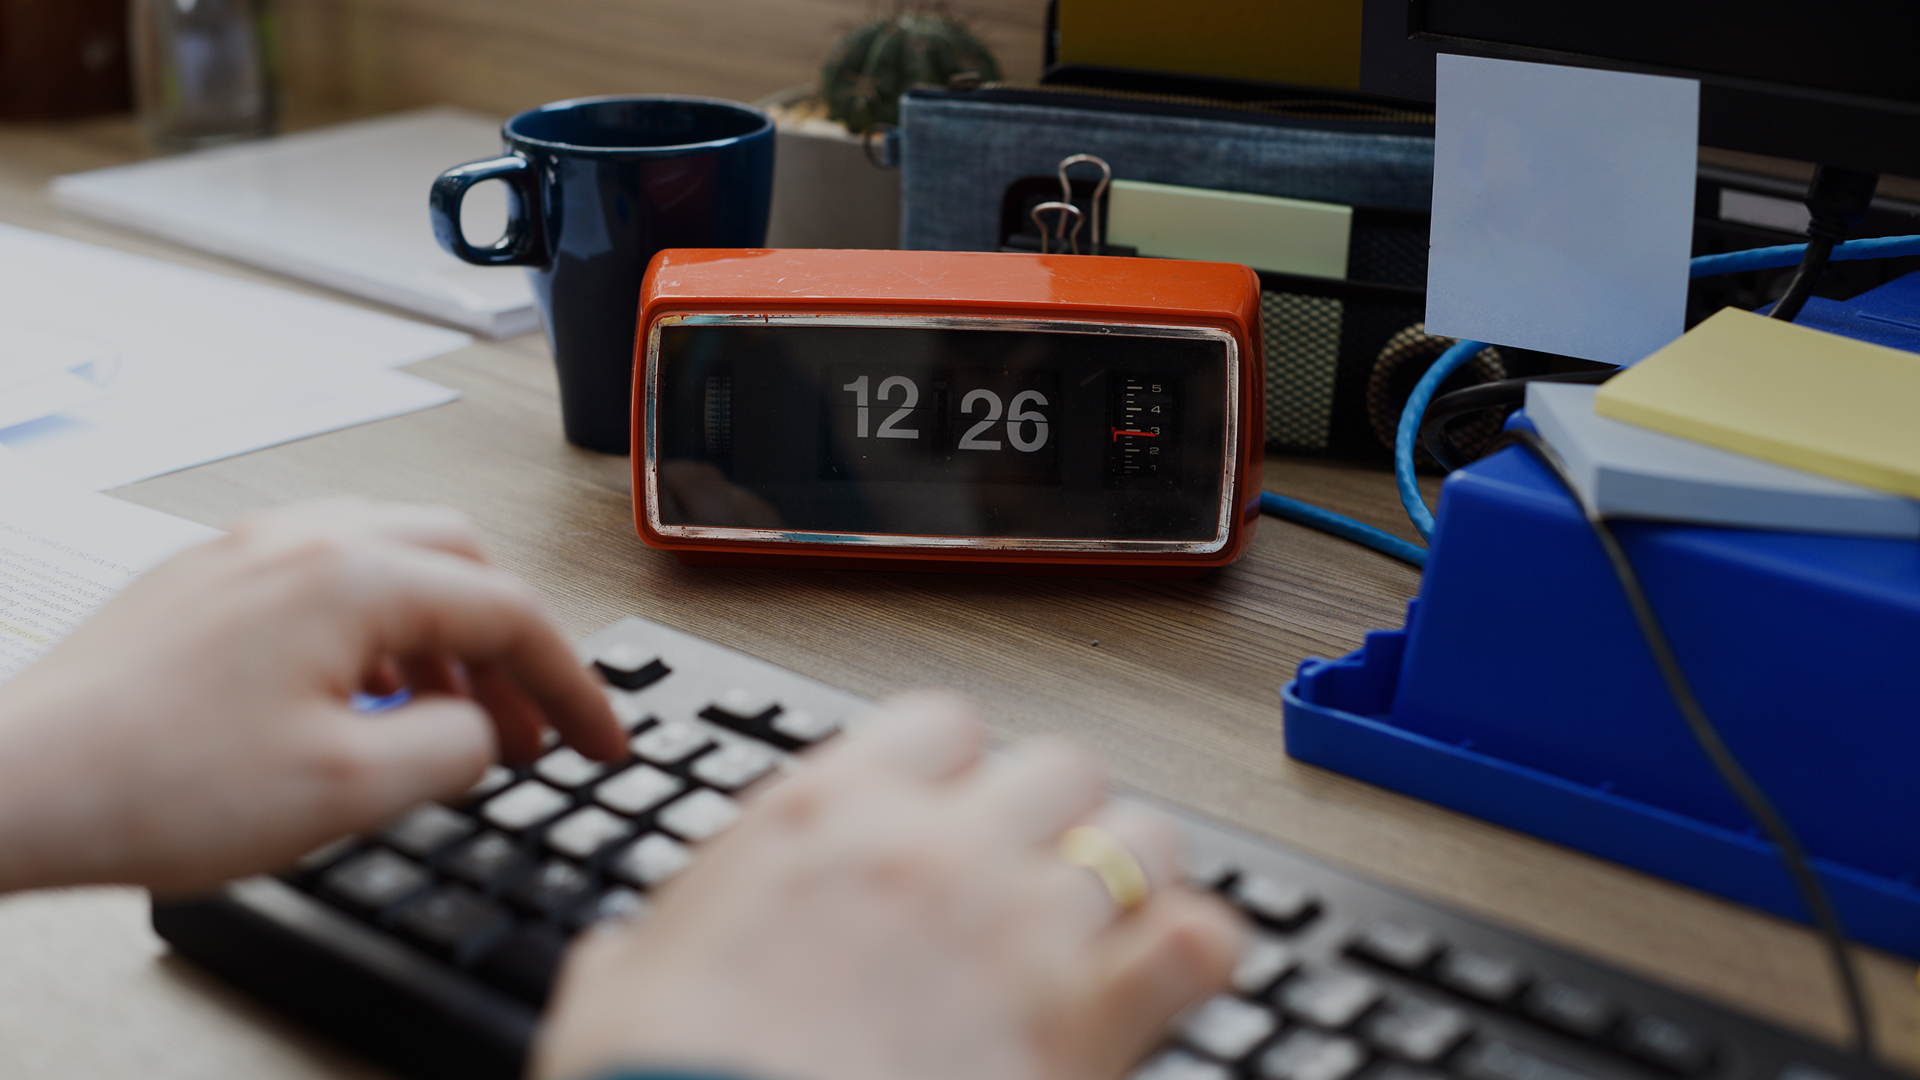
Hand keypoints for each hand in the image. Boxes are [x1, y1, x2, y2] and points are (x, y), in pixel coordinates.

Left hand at [0, 500, 622, 893]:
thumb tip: (486, 732)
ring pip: (393, 564)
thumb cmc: (155, 783)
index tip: (599, 740)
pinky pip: (326, 583)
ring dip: (442, 639)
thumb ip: (457, 750)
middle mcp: (303, 541)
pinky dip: (376, 634)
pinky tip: (359, 702)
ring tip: (446, 723)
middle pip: (461, 563)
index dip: (574, 686)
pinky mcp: (205, 583)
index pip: (510, 612)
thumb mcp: (352, 791)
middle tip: (526, 724)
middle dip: (510, 647)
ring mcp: (247, 555)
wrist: (16, 786)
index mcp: (353, 576)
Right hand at [536, 691, 1241, 1079]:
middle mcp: (933, 845)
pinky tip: (1175, 976)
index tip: (955, 808)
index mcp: (822, 815)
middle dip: (1055, 818)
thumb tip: (629, 957)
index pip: (938, 725)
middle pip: (1057, 766)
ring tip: (1115, 920)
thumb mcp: (619, 992)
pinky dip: (1197, 952)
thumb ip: (649, 945)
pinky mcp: (1084, 1013)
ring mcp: (1019, 920)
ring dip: (1132, 876)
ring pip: (1140, 836)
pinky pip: (1197, 938)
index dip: (956, 771)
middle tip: (1038, 872)